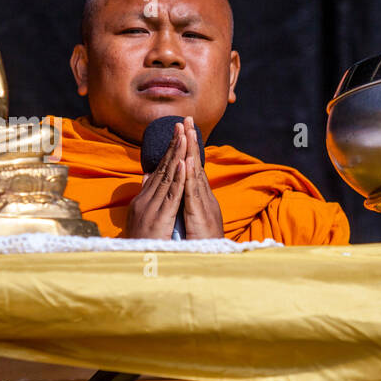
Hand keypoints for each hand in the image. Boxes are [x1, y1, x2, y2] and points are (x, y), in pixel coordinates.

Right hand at [124, 120, 186, 238]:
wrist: (132, 262)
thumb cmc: (140, 244)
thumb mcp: (142, 218)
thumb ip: (146, 196)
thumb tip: (147, 177)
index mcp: (145, 199)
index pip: (159, 171)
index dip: (169, 152)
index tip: (177, 134)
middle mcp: (146, 199)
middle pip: (163, 168)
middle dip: (173, 146)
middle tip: (181, 124)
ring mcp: (153, 207)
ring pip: (167, 177)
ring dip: (176, 156)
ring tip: (184, 136)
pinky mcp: (160, 217)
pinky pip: (171, 196)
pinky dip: (177, 179)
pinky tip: (183, 165)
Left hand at [179, 117, 222, 238]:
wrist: (208, 261)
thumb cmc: (198, 246)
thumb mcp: (187, 221)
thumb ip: (182, 205)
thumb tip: (172, 192)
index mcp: (198, 198)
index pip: (191, 169)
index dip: (187, 149)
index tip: (183, 129)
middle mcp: (203, 198)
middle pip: (196, 165)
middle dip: (192, 142)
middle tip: (188, 119)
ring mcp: (203, 205)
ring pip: (196, 174)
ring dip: (192, 152)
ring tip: (188, 131)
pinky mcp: (200, 215)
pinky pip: (194, 193)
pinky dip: (191, 176)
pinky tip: (188, 162)